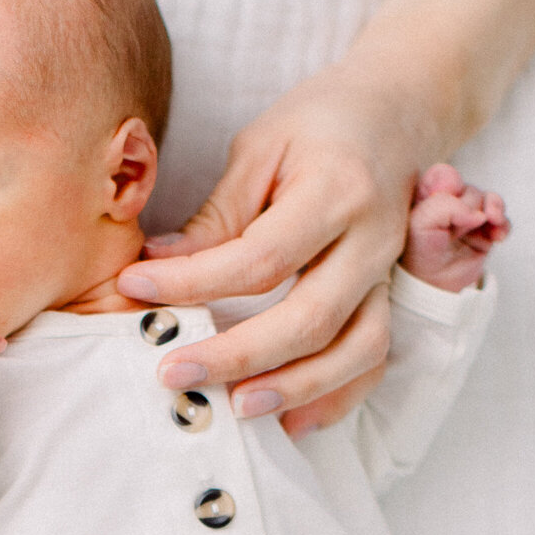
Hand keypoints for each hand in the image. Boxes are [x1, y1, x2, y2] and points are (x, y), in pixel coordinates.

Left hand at [117, 58, 431, 436]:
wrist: (400, 111)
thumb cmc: (319, 125)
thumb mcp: (261, 147)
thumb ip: (218, 215)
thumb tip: (158, 268)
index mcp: (337, 189)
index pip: (261, 257)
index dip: (194, 282)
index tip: (134, 289)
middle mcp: (372, 239)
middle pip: (309, 318)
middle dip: (237, 355)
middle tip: (173, 373)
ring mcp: (388, 274)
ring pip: (355, 350)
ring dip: (294, 388)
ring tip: (236, 409)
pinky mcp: (391, 296)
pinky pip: (375, 360)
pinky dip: (337, 396)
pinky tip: (292, 423)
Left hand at [401, 164, 509, 293]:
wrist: (432, 285)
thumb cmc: (418, 253)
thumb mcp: (420, 224)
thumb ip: (444, 206)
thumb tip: (477, 212)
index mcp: (427, 196)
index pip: (443, 174)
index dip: (450, 182)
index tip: (447, 195)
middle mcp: (449, 204)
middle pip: (470, 189)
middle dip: (469, 205)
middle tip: (457, 227)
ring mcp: (469, 217)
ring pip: (489, 200)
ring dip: (494, 209)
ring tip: (493, 222)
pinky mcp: (485, 232)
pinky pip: (503, 220)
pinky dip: (504, 225)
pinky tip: (498, 236)